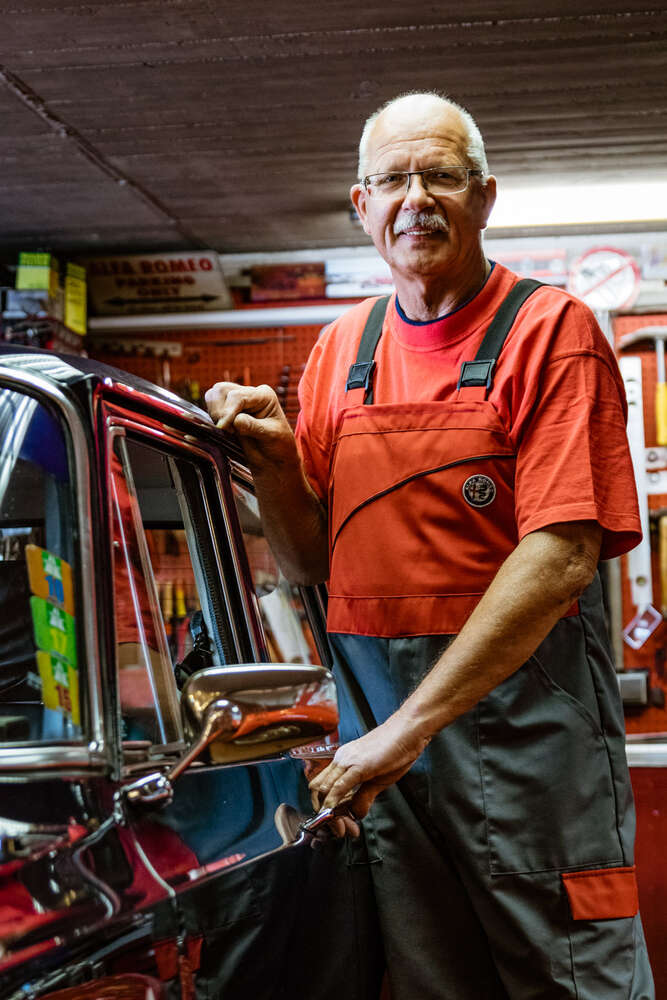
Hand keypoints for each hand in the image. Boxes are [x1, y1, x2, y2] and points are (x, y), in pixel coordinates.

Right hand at [204, 382, 294, 465]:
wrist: (273, 458)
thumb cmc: (278, 445)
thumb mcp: (271, 435)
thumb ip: (253, 426)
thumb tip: (236, 420)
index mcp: (264, 395)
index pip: (238, 396)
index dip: (228, 411)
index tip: (223, 427)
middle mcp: (249, 394)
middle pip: (222, 390)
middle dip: (219, 411)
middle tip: (228, 430)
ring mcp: (237, 401)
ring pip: (214, 395)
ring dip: (215, 413)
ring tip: (227, 430)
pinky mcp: (227, 411)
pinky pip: (211, 406)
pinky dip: (212, 416)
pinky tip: (224, 429)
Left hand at [308, 714, 430, 819]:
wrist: (408, 730)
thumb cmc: (396, 748)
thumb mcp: (378, 779)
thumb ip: (364, 796)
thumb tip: (356, 813)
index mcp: (344, 760)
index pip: (322, 784)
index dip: (324, 805)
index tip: (334, 819)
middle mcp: (341, 759)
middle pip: (316, 788)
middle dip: (321, 810)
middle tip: (334, 825)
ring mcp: (347, 761)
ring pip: (323, 789)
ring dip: (328, 811)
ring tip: (338, 825)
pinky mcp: (358, 766)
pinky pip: (339, 786)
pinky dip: (333, 803)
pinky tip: (335, 813)